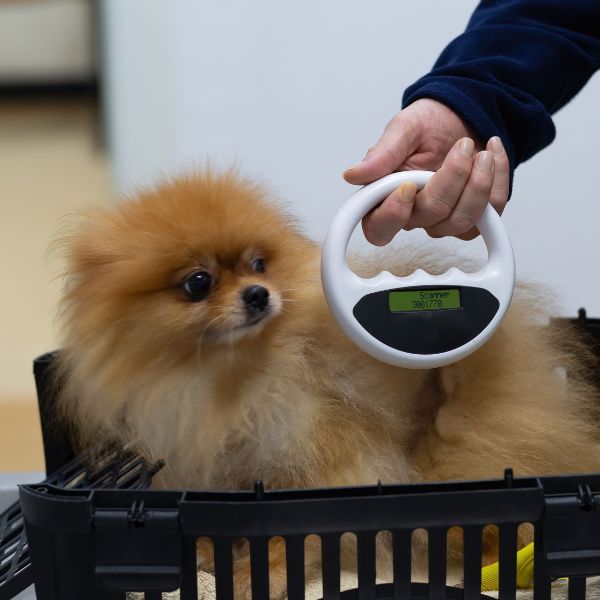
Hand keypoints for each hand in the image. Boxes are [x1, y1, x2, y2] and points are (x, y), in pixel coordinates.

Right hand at [343, 99, 509, 243]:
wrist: (464, 114)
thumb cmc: (430, 123)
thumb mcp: (403, 128)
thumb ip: (382, 154)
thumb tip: (353, 175)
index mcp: (385, 197)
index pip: (378, 228)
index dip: (392, 215)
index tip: (407, 186)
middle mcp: (413, 214)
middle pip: (430, 218)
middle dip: (452, 179)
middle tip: (462, 146)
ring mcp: (444, 219)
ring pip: (461, 222)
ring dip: (478, 184)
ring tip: (482, 152)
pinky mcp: (474, 217)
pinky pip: (490, 215)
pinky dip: (497, 181)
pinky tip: (493, 154)